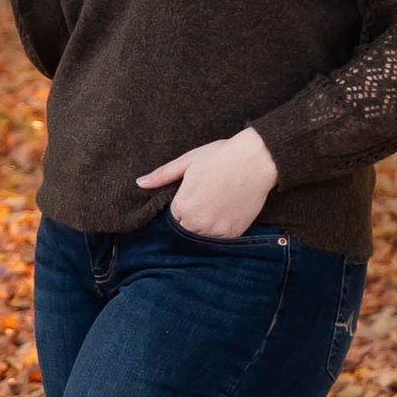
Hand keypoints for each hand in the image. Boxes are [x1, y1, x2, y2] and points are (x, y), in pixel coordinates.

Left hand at [136, 127, 277, 237]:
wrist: (256, 160)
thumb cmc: (221, 157)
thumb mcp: (188, 161)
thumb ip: (162, 175)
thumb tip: (140, 183)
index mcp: (183, 206)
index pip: (171, 218)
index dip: (179, 208)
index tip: (190, 197)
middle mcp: (197, 222)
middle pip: (185, 230)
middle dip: (190, 219)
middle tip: (204, 200)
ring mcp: (217, 230)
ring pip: (202, 237)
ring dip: (204, 227)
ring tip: (215, 206)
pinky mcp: (234, 233)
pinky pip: (221, 240)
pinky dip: (221, 230)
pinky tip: (226, 211)